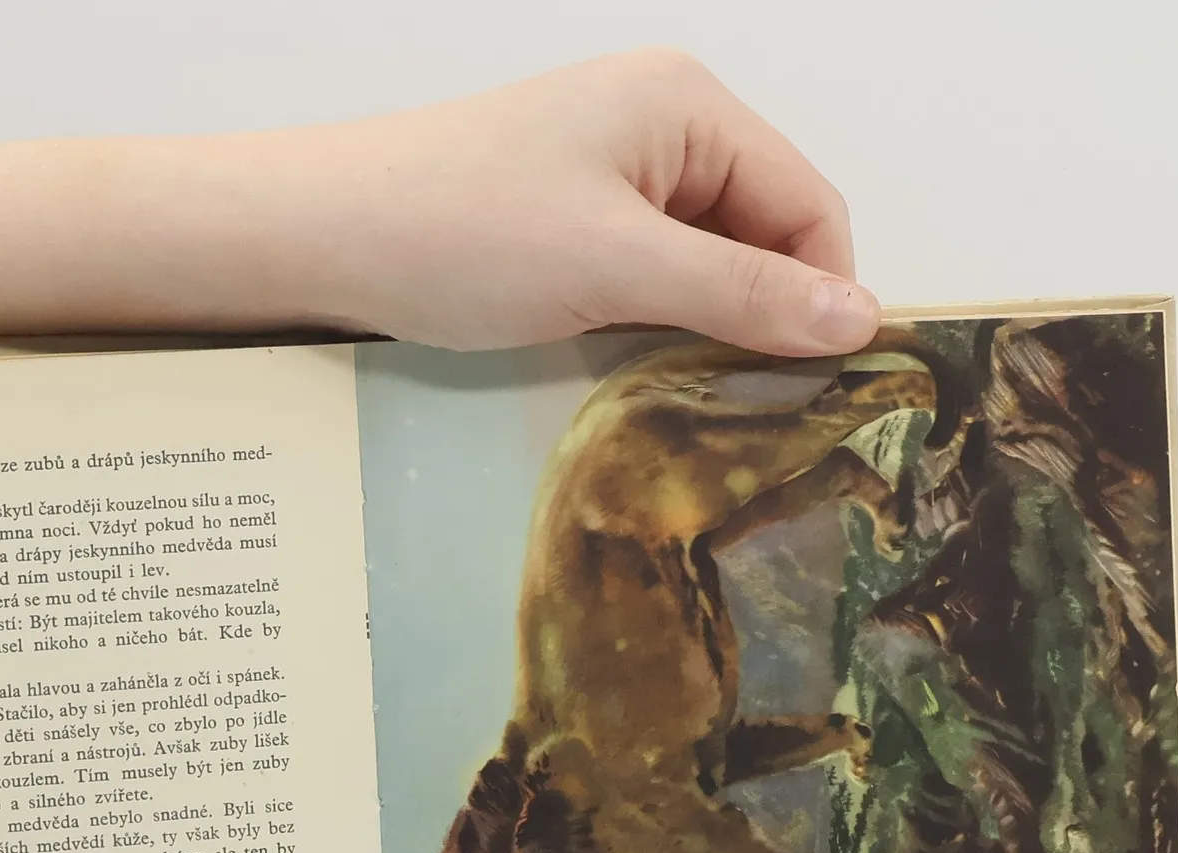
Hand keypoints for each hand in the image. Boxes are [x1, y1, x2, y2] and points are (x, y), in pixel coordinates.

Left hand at [0, 50, 877, 360]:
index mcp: (688, 108)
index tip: (818, 395)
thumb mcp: (618, 267)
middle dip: (764, 318)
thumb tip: (861, 322)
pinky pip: (645, 278)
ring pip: (702, 266)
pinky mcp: (561, 224)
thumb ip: (742, 297)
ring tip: (692, 407)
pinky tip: (637, 380)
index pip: (810, 207)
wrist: (316, 237)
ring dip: (704, 332)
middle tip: (755, 419)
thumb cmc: (459, 234)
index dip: (823, 298)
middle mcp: (658, 127)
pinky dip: (653, 327)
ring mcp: (606, 175)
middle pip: (763, 235)